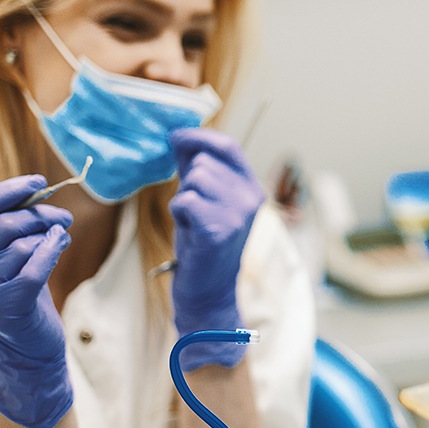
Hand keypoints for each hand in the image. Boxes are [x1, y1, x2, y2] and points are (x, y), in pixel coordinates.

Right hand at [0, 176, 73, 427]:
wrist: (28, 343)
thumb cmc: (19, 289)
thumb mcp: (4, 253)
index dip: (9, 191)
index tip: (38, 181)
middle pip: (6, 224)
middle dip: (41, 214)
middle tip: (63, 216)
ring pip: (24, 244)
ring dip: (50, 235)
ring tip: (61, 238)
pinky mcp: (7, 306)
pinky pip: (36, 266)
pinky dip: (53, 249)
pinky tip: (63, 242)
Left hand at [169, 129, 262, 369]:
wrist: (209, 292)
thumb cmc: (204, 245)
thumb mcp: (208, 201)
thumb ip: (199, 168)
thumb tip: (180, 135)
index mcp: (252, 188)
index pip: (228, 146)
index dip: (199, 137)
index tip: (176, 137)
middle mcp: (251, 198)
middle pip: (205, 163)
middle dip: (189, 181)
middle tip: (194, 211)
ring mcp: (237, 214)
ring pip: (194, 181)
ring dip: (183, 199)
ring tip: (192, 222)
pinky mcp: (218, 230)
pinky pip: (185, 201)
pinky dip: (179, 214)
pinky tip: (189, 231)